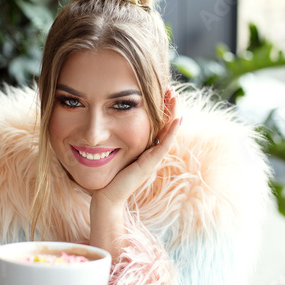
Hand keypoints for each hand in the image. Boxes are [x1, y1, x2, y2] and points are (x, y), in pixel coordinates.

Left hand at [93, 86, 181, 206]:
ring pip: (168, 132)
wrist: (106, 196)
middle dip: (169, 106)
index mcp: (145, 149)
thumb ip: (119, 140)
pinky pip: (164, 145)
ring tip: (175, 96)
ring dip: (173, 114)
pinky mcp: (150, 164)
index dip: (161, 108)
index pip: (157, 124)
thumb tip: (110, 125)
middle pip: (166, 125)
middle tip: (172, 88)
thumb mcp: (116, 152)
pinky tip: (177, 119)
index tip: (162, 90)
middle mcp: (152, 153)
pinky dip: (171, 132)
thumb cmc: (109, 175)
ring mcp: (153, 159)